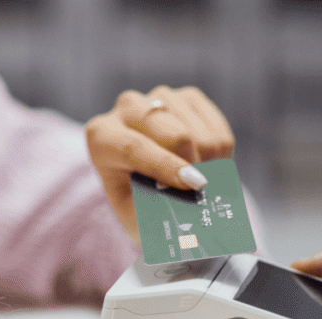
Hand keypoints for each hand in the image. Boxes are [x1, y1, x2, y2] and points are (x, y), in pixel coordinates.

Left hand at [85, 86, 233, 240]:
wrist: (148, 186)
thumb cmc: (138, 205)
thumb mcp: (136, 219)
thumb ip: (154, 213)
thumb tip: (186, 209)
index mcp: (102, 136)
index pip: (134, 148)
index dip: (166, 166)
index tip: (193, 185)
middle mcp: (126, 108)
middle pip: (173, 134)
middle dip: (194, 165)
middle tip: (202, 192)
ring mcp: (158, 97)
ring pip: (197, 131)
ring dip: (207, 162)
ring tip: (200, 183)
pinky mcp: (187, 97)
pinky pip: (215, 127)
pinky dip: (219, 153)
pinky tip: (207, 166)